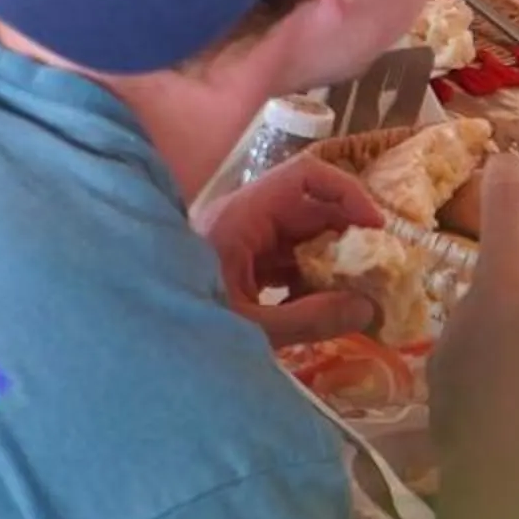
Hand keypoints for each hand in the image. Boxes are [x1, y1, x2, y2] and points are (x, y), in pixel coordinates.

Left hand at [198, 159, 384, 345]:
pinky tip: (323, 308)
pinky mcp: (239, 264)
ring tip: (359, 292)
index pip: (304, 176)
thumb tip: (365, 308)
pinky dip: (310, 278)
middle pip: (308, 207)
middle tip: (379, 268)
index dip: (347, 193)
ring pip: (300, 236)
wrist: (139, 341)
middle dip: (347, 235)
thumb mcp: (252, 328)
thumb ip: (310, 319)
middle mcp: (244, 219)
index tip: (376, 229)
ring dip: (331, 260)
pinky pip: (286, 260)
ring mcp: (241, 241)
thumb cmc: (184, 327)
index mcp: (243, 217)